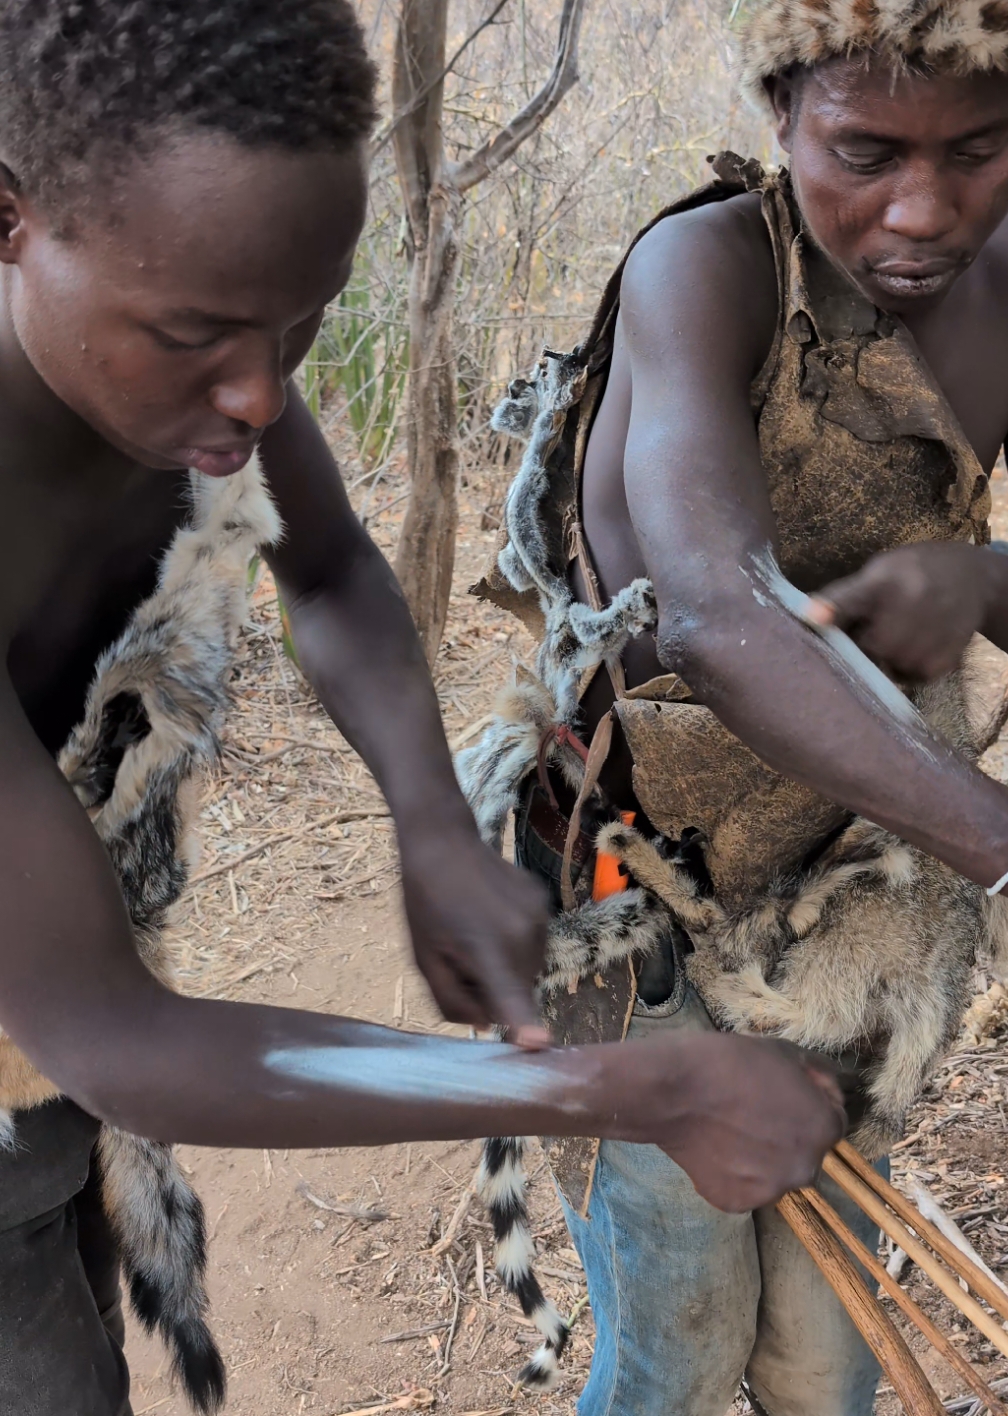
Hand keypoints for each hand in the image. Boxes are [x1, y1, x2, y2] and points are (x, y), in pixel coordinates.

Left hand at [399, 825, 549, 1047]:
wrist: (443, 841)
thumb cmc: (424, 904)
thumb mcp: (423, 958)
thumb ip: (452, 1000)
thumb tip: (487, 1023)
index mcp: (485, 947)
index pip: (509, 997)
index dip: (525, 1025)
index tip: (539, 1045)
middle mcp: (522, 932)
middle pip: (518, 989)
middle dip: (494, 987)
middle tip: (462, 955)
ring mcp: (539, 914)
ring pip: (528, 967)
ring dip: (506, 964)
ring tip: (476, 931)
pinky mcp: (544, 900)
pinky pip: (534, 941)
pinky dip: (515, 940)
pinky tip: (491, 914)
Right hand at [607, 1031, 844, 1211]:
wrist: (673, 1090)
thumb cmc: (730, 1062)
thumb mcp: (784, 1051)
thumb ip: (819, 1075)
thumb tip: (833, 1090)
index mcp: (824, 1130)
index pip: (832, 1121)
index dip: (808, 1104)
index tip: (781, 1094)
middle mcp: (806, 1169)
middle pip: (804, 1152)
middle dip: (787, 1135)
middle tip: (752, 1112)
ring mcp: (770, 1192)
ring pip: (774, 1173)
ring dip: (762, 1157)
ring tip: (729, 1130)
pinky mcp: (736, 1204)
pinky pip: (743, 1187)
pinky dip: (733, 1172)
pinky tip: (714, 1148)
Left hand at [805, 543, 998, 680]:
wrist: (972, 579)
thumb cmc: (910, 574)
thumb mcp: (878, 571)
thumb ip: (844, 597)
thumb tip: (808, 618)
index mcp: (884, 582)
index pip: (852, 598)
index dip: (831, 609)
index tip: (811, 617)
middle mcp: (909, 607)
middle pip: (866, 647)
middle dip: (865, 643)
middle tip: (878, 627)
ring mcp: (928, 636)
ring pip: (886, 667)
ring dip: (886, 658)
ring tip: (901, 633)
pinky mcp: (943, 660)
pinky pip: (909, 678)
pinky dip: (907, 668)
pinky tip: (917, 645)